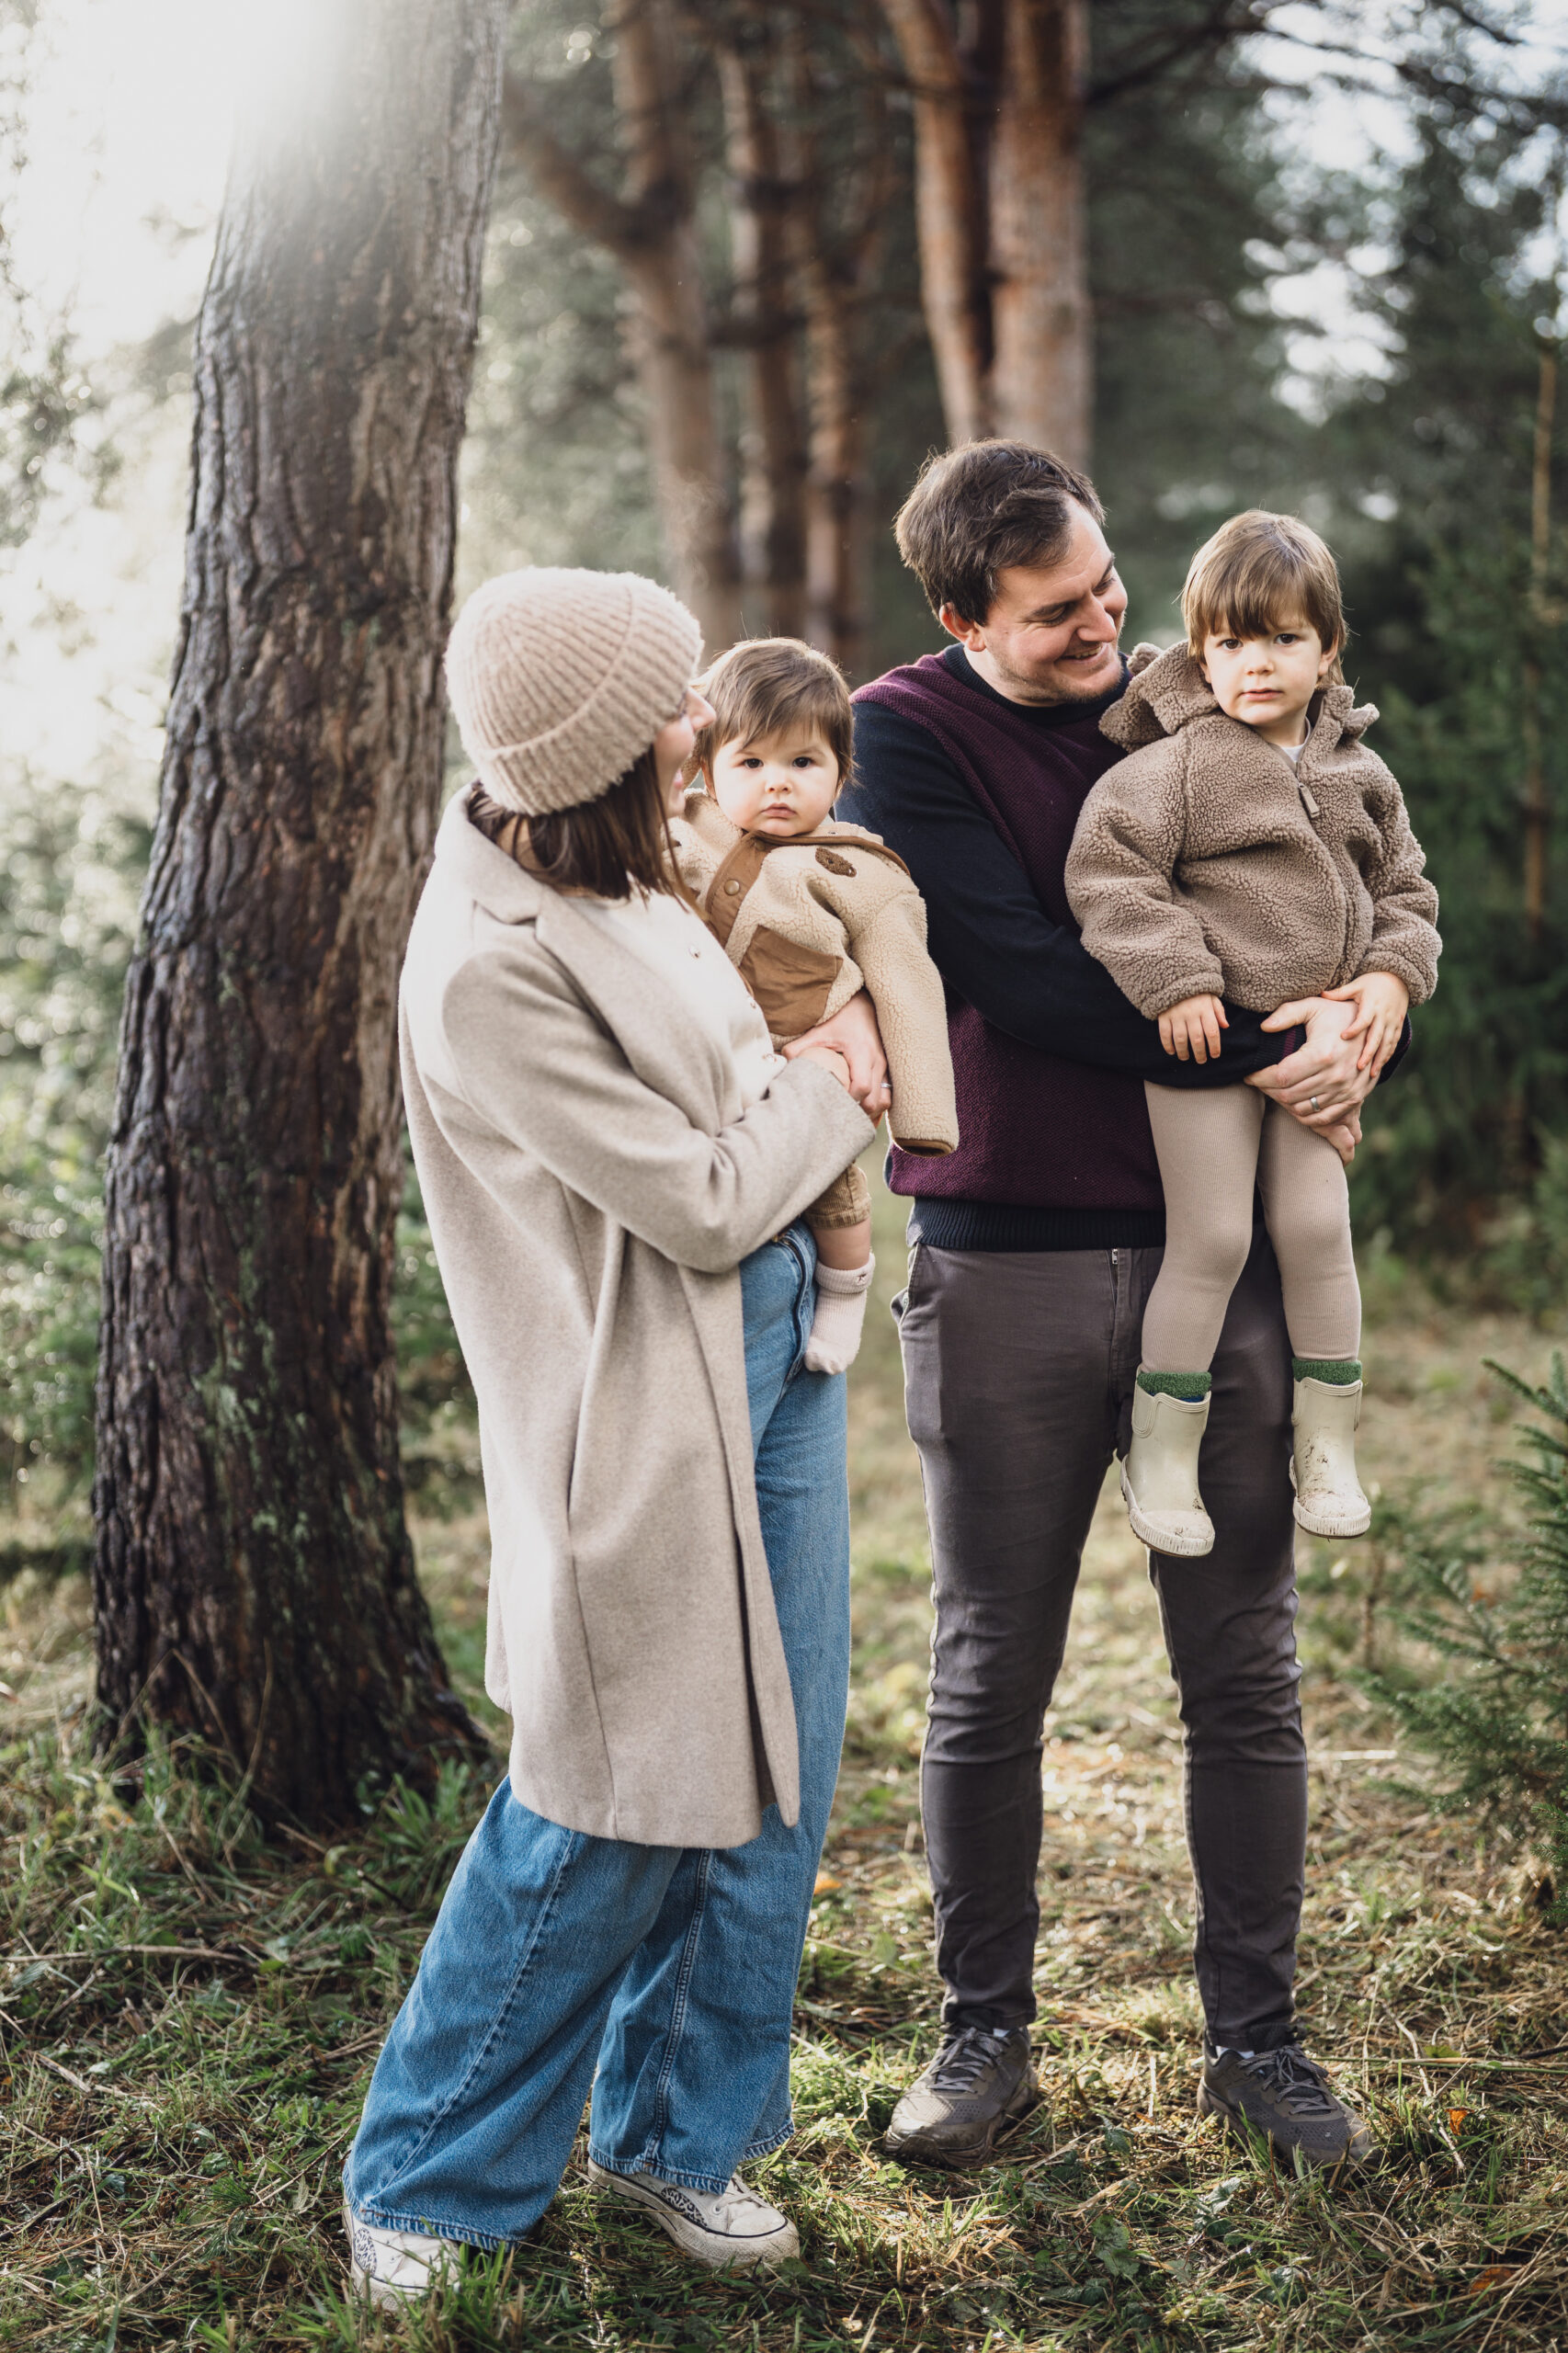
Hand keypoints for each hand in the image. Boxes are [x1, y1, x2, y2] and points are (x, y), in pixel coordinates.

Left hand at [783, 990, 890, 1116]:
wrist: (864, 1003)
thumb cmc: (841, 1016)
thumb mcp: (819, 1030)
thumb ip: (799, 1047)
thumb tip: (784, 1065)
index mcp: (862, 1052)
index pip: (862, 1088)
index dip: (847, 1098)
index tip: (832, 1096)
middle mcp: (878, 1061)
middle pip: (875, 1100)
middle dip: (857, 1107)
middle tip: (838, 1103)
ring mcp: (887, 1065)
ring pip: (884, 1100)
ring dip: (868, 1105)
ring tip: (850, 1102)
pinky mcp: (889, 1068)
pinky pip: (887, 1093)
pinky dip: (875, 1100)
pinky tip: (859, 1097)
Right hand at [1157, 993, 1226, 1062]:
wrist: (1174, 975)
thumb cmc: (1196, 990)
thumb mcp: (1211, 996)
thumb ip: (1218, 1011)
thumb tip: (1225, 1026)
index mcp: (1205, 1009)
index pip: (1212, 1032)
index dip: (1215, 1046)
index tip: (1215, 1055)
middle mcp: (1191, 1013)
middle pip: (1197, 1039)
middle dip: (1200, 1053)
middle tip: (1201, 1060)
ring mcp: (1176, 1015)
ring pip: (1180, 1039)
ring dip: (1183, 1052)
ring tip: (1186, 1058)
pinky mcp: (1164, 1015)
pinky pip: (1165, 1034)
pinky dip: (1167, 1045)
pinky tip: (1172, 1051)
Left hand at [1248, 995, 1377, 1133]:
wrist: (1374, 1025)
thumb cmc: (1337, 1013)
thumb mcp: (1313, 1006)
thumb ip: (1286, 1013)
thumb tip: (1263, 1027)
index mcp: (1321, 1054)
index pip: (1280, 1077)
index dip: (1259, 1079)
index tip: (1249, 1075)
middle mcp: (1335, 1076)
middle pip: (1288, 1096)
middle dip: (1267, 1091)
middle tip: (1260, 1082)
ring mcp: (1346, 1090)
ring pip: (1302, 1109)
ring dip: (1283, 1103)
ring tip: (1275, 1090)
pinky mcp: (1354, 1098)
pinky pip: (1322, 1118)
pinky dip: (1304, 1115)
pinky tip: (1293, 1101)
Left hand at [1322, 970, 1408, 1076]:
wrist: (1399, 979)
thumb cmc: (1372, 982)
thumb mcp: (1356, 984)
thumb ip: (1340, 992)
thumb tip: (1321, 993)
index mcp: (1372, 1005)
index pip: (1363, 1019)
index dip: (1354, 1028)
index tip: (1343, 1036)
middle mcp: (1384, 1015)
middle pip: (1376, 1036)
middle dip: (1368, 1052)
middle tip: (1359, 1067)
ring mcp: (1393, 1022)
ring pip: (1387, 1043)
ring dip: (1379, 1059)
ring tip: (1371, 1074)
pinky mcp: (1398, 1026)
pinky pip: (1393, 1043)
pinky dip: (1387, 1055)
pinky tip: (1379, 1067)